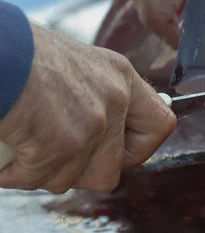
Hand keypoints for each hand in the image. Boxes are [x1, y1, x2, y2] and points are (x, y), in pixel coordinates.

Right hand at [0, 23, 175, 193]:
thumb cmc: (17, 52)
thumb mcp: (74, 64)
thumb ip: (96, 96)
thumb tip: (105, 130)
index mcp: (120, 75)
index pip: (161, 125)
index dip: (138, 149)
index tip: (118, 152)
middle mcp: (115, 99)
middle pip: (113, 169)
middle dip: (79, 172)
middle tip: (55, 158)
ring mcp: (91, 124)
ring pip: (74, 180)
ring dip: (43, 171)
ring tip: (23, 147)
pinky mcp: (61, 144)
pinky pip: (38, 179)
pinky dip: (15, 173)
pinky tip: (7, 154)